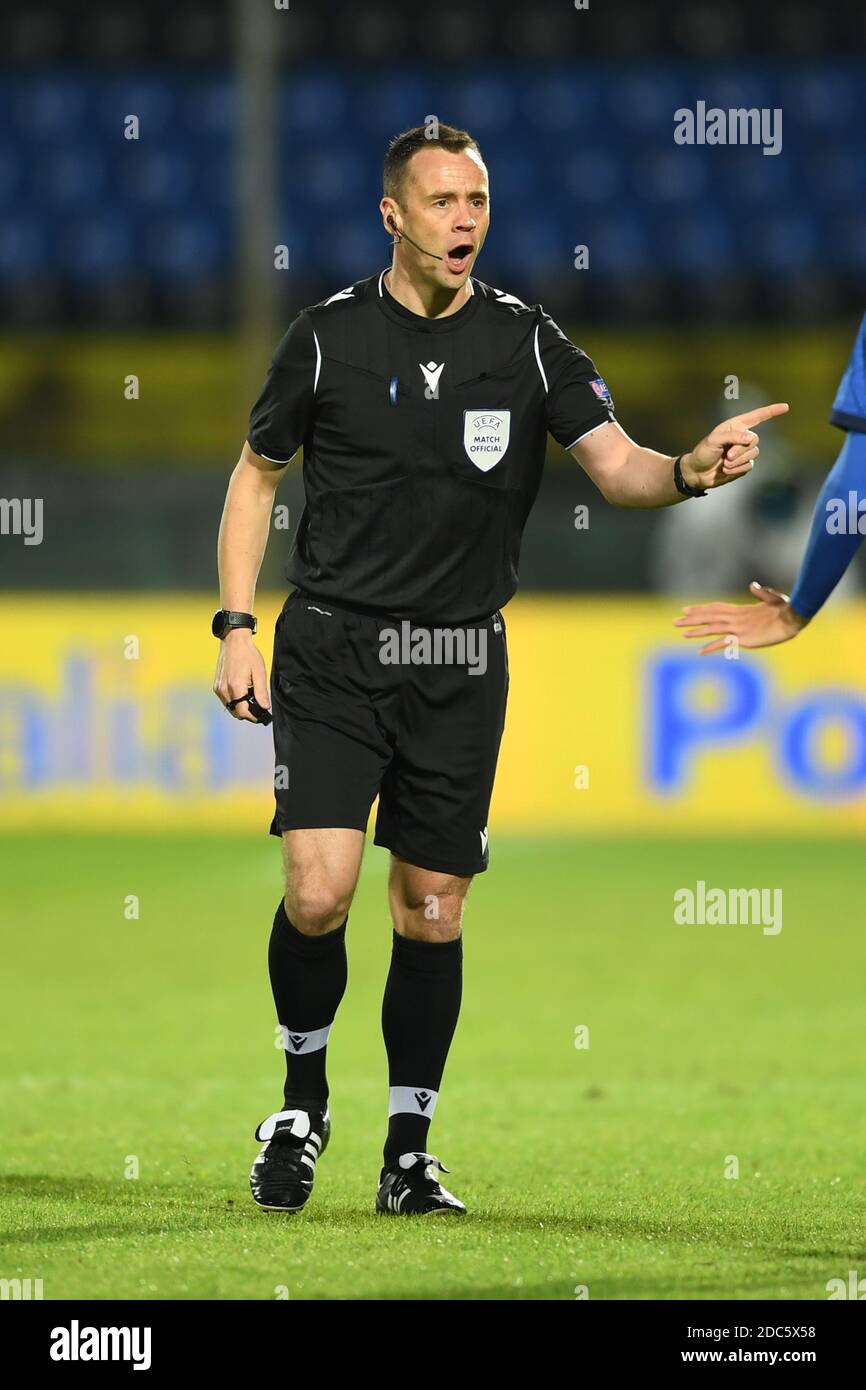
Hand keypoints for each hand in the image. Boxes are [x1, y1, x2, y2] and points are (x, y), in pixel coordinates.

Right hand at [213, 629, 270, 720]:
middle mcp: (224, 690)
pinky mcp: (216, 686)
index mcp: (236, 687)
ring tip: (250, 694)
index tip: (262, 715)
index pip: (243, 712)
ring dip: (241, 706)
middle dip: (248, 712)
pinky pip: (226, 700)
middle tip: (258, 704)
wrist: (233, 642)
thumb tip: (265, 707)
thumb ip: (261, 692)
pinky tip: (242, 690)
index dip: (254, 716)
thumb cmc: (248, 654)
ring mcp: (218, 688)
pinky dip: (235, 700)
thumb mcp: (259, 672)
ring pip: (231, 707)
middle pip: (236, 712)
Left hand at [674, 580, 808, 653]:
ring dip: (696, 630)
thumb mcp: (772, 599)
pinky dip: (710, 647)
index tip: (687, 610)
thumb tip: (753, 585)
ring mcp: (738, 628)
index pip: (715, 608)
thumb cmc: (787, 609)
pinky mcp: (743, 639)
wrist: (793, 618)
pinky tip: (699, 651)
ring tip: (682, 632)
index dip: (700, 609)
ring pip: (712, 628)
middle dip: (691, 618)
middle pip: (709, 616)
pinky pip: (723, 643)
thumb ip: (761, 594)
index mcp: (741, 610)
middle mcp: (736, 617)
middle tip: (676, 620)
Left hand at [679, 402, 788, 491]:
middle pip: (754, 440)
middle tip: (727, 456)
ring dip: (737, 461)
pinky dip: (737, 469)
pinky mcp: (744, 465)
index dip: (771, 411)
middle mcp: (742, 437)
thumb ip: (732, 436)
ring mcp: (744, 452)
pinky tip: (726, 470)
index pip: (757, 417)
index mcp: (735, 426)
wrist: (698, 473)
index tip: (785, 407)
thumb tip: (750, 439)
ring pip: (753, 454)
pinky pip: (749, 466)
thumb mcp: (714, 440)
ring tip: (724, 463)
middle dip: (741, 449)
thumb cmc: (703, 452)